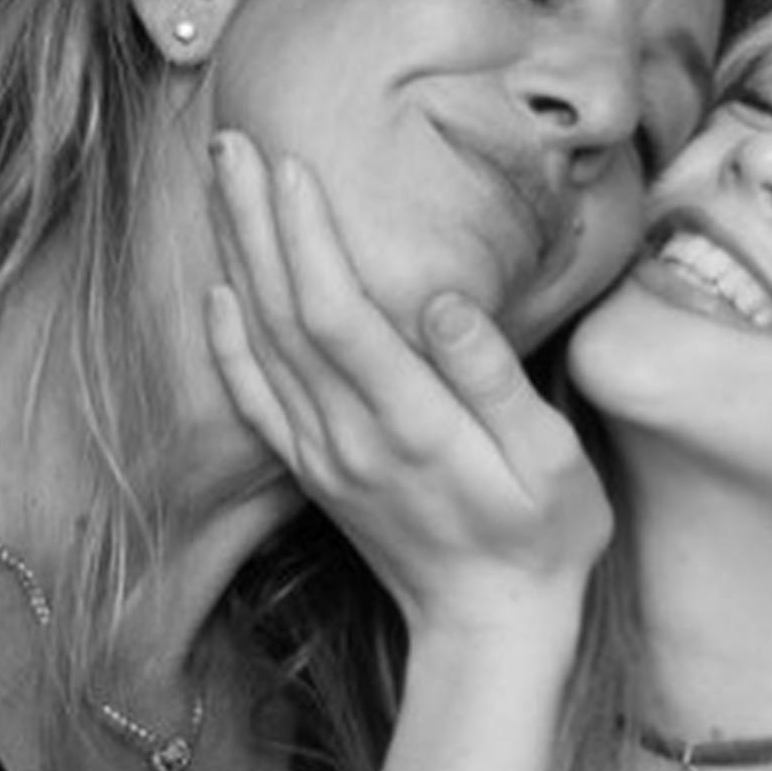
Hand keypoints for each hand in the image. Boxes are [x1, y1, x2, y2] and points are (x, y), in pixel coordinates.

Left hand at [205, 131, 611, 636]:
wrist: (490, 628)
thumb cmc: (544, 537)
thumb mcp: (553, 460)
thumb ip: (494, 379)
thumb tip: (444, 300)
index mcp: (413, 425)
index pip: (338, 313)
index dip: (306, 237)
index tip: (292, 165)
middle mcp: (352, 438)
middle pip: (283, 314)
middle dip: (256, 222)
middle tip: (231, 142)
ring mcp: (325, 458)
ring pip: (261, 345)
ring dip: (238, 259)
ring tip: (222, 187)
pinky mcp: (315, 473)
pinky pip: (255, 401)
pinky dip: (227, 344)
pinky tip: (218, 292)